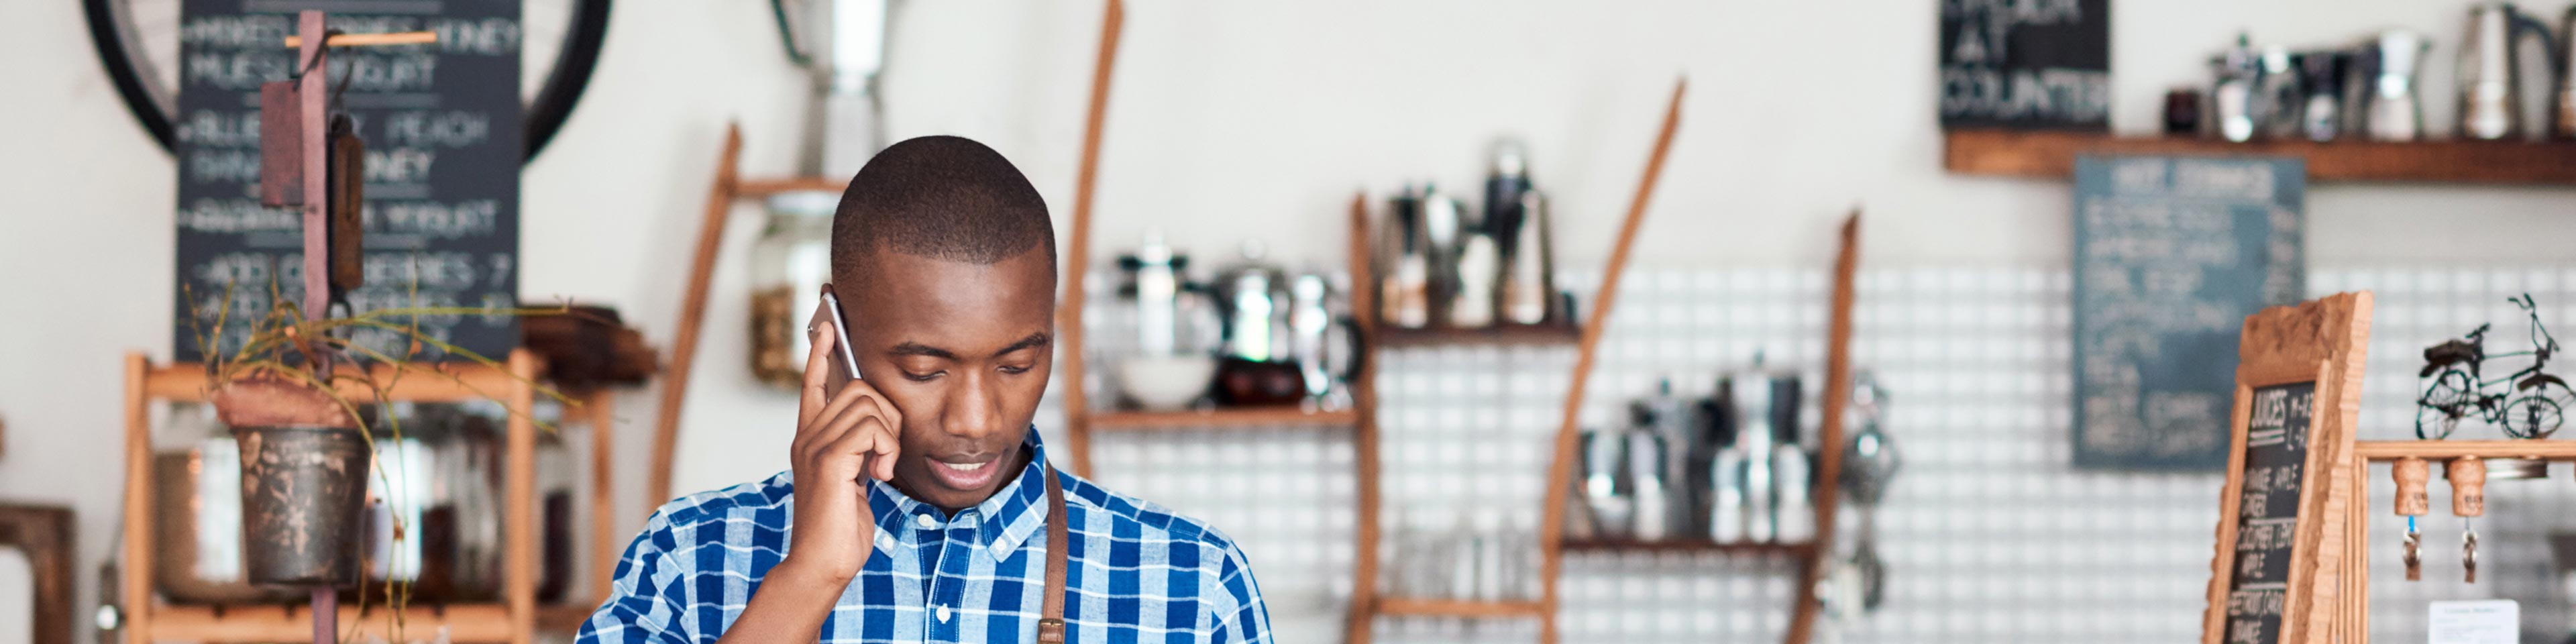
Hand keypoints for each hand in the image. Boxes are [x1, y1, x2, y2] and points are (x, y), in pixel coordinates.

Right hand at [783, 320, 902, 583]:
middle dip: (888, 414)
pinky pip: (872, 429)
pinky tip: (879, 474)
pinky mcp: (828, 459)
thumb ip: (858, 450)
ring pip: (868, 403)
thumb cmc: (841, 527)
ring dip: (890, 435)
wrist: (823, 562)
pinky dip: (887, 449)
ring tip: (882, 467)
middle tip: (887, 453)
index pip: (812, 383)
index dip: (820, 353)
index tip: (825, 324)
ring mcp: (814, 445)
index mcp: (811, 438)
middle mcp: (807, 436)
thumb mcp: (852, 480)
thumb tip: (879, 429)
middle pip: (858, 387)